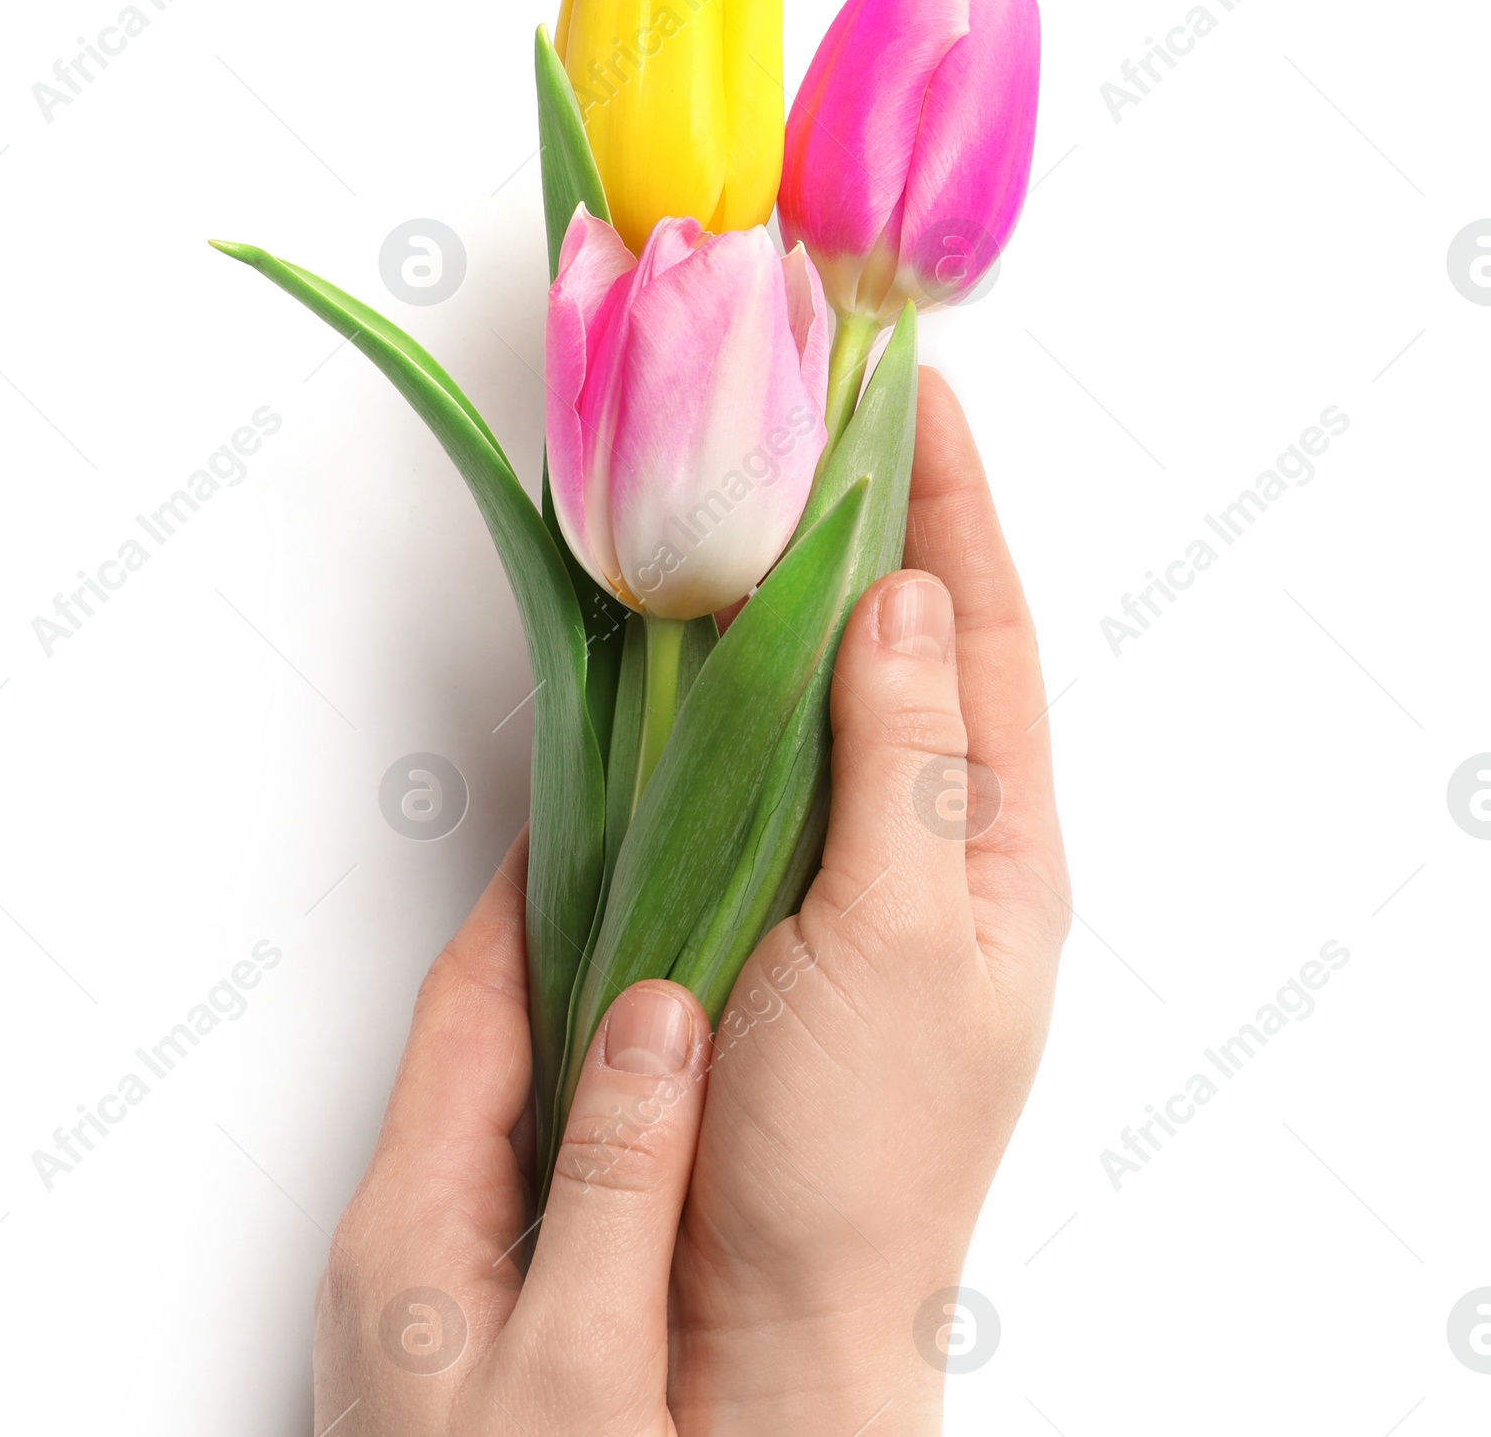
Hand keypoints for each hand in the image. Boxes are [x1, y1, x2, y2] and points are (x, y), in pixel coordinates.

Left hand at [314, 832, 713, 1436]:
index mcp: (408, 1226)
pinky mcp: (473, 1338)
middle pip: (483, 1044)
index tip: (579, 820)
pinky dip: (591, 1122)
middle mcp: (405, 1246)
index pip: (467, 1003)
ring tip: (661, 972)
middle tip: (637, 874)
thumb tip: (657, 1024)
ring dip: (579, 1036)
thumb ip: (615, 1188)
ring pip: (511, 1113)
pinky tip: (650, 1126)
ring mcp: (433, 1293)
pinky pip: (533, 1179)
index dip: (525, 900)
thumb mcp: (575, 1369)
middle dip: (559, 950)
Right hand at [669, 368, 1070, 1434]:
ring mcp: (836, 857)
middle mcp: (925, 834)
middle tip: (833, 400)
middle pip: (911, 637)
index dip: (955, 505)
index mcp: (996, 843)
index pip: (984, 633)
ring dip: (802, 580)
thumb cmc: (859, 1151)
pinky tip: (699, 619)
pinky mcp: (751, 885)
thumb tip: (897, 598)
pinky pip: (750, 751)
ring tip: (769, 471)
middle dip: (882, 514)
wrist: (767, 1305)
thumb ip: (902, 765)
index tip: (920, 390)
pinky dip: (730, 673)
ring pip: (826, 685)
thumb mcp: (903, 944)